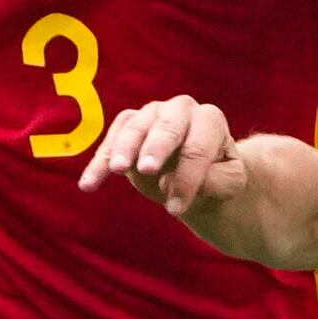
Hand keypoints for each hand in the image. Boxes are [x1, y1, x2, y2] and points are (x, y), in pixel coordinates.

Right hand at [84, 95, 242, 214]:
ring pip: (135, 127)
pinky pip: (111, 139)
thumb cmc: (216, 176)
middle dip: (156, 148)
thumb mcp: (228, 183)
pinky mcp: (128, 124)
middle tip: (147, 170)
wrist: (200, 172)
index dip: (187, 179)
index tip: (177, 210)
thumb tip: (176, 183)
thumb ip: (215, 182)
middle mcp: (181, 109)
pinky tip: (89, 185)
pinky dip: (99, 162)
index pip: (197, 149)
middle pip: (167, 127)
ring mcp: (151, 113)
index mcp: (210, 120)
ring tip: (116, 170)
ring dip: (124, 149)